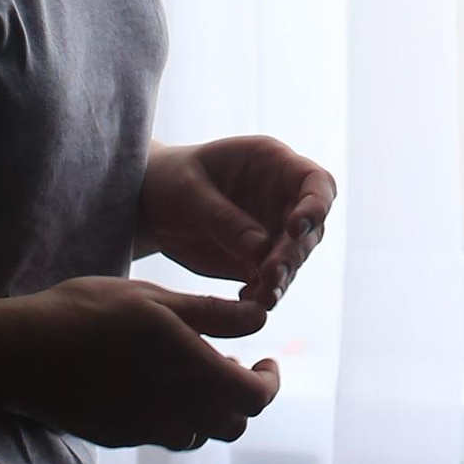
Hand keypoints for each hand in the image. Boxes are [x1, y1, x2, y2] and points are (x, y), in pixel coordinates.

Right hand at [8, 275, 280, 451]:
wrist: (23, 354)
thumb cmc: (90, 314)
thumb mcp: (157, 300)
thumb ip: (213, 315)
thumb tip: (260, 318)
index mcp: (193, 376)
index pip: (255, 398)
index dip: (269, 381)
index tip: (265, 358)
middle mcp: (175, 413)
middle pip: (234, 424)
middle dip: (242, 395)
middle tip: (230, 359)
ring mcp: (145, 431)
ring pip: (200, 435)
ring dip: (211, 408)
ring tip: (194, 369)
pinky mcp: (119, 437)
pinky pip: (165, 434)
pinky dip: (178, 415)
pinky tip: (156, 382)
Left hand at [136, 136, 335, 309]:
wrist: (148, 204)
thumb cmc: (168, 181)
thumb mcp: (188, 192)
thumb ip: (223, 218)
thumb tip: (262, 250)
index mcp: (271, 162)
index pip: (315, 181)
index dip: (315, 205)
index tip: (295, 228)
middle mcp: (280, 196)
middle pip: (311, 227)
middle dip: (295, 252)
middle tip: (271, 274)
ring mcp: (272, 229)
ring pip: (295, 258)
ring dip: (283, 278)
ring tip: (262, 298)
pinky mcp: (258, 259)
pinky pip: (273, 280)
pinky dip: (265, 293)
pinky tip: (247, 300)